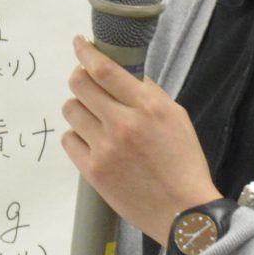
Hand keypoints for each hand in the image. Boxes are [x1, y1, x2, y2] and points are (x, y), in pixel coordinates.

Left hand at [62, 35, 219, 244]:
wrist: (182, 211)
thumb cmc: (184, 163)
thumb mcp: (177, 117)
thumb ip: (149, 94)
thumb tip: (123, 75)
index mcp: (147, 107)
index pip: (104, 69)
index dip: (85, 52)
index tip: (79, 43)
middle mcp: (122, 124)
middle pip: (80, 84)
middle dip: (79, 76)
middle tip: (85, 80)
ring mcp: (104, 148)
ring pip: (71, 110)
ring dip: (79, 107)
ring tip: (92, 116)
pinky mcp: (92, 171)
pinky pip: (69, 140)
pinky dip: (77, 135)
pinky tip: (91, 140)